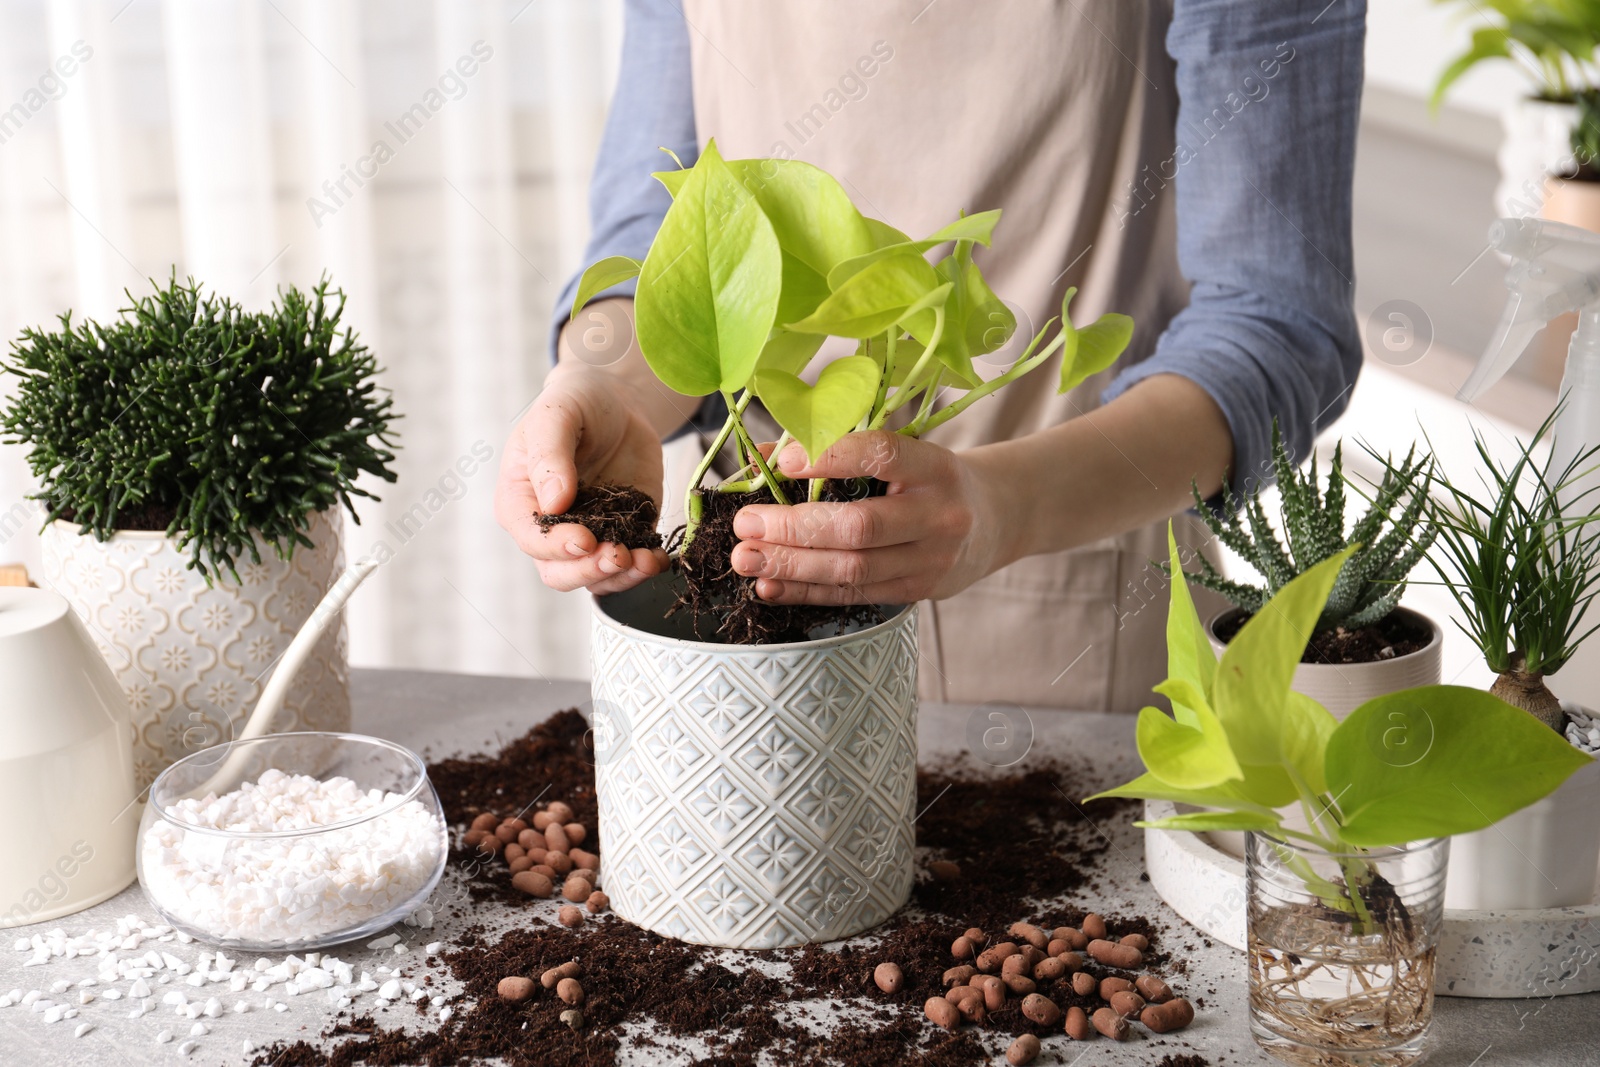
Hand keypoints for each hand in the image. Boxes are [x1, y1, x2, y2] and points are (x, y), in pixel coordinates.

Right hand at [495, 361, 669, 593]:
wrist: (617, 403)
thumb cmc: (576, 403)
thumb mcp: (557, 415)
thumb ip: (550, 455)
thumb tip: (554, 502)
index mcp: (521, 500)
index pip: (532, 538)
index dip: (556, 546)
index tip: (585, 538)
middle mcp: (551, 527)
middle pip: (559, 571)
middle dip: (589, 570)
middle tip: (618, 555)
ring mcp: (589, 535)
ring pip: (595, 578)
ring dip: (621, 577)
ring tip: (645, 561)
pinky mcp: (623, 535)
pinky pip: (629, 566)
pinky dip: (644, 568)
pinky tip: (658, 557)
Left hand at [729, 431, 1007, 604]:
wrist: (995, 519)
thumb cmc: (929, 479)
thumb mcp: (903, 453)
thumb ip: (838, 449)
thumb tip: (761, 457)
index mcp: (935, 466)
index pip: (883, 455)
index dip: (831, 457)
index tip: (783, 462)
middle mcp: (939, 515)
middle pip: (860, 527)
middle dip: (794, 527)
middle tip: (746, 523)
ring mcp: (932, 560)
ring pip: (853, 570)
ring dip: (791, 565)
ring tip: (745, 558)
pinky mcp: (918, 592)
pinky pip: (854, 596)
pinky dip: (806, 591)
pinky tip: (769, 585)